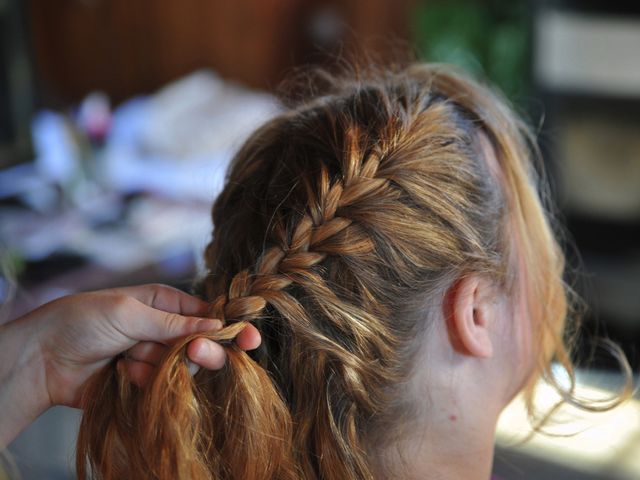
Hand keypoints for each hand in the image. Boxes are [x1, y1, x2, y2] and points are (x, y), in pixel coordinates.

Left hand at [0, 284, 260, 447]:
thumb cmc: (83, 320)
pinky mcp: (141, 383)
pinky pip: (161, 386)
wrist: (41, 358)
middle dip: (202, 350)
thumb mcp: (130, 313)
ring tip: (132, 360)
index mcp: (164, 303)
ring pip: (182, 367)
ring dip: (162, 366)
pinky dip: (145, 381)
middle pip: (201, 344)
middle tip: (195, 355)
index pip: (206, 315)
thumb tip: (217, 326)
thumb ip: (175, 324)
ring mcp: (152, 356)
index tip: (250, 338)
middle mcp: (163, 330)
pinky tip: (122, 373)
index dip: (229, 325)